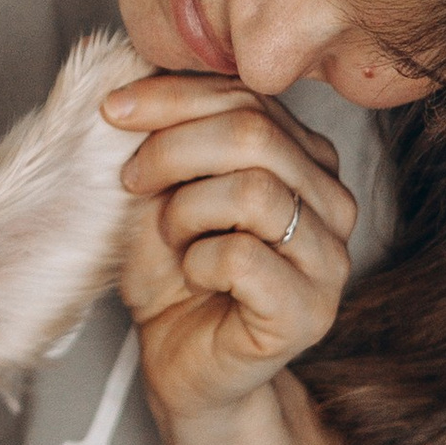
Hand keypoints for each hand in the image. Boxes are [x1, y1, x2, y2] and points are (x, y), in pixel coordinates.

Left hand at [103, 73, 357, 435]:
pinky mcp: (310, 313)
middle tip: (132, 182)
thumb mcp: (162, 192)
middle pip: (254, 134)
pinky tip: (194, 277)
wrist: (182, 367)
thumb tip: (133, 78)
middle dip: (172, 150)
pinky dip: (197, 262)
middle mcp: (332, 203)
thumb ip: (169, 137)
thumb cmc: (175, 278)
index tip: (113, 111)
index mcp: (305, 161)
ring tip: (173, 239)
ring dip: (185, 212)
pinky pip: (244, 258)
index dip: (173, 96)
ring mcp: (330, 260)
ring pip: (253, 191)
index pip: (248, 97)